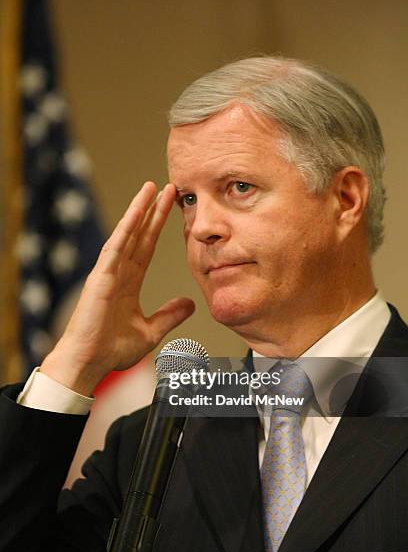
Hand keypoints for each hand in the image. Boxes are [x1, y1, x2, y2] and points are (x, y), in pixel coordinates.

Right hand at [41, 181, 194, 395]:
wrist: (89, 363)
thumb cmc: (112, 349)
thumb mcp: (151, 330)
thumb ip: (169, 315)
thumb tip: (190, 303)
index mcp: (129, 282)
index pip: (148, 246)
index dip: (159, 226)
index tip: (172, 206)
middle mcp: (119, 272)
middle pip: (140, 234)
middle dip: (154, 211)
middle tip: (169, 187)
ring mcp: (109, 272)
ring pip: (127, 234)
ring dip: (140, 210)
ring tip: (152, 188)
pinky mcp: (101, 277)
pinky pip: (116, 247)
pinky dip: (126, 228)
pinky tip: (137, 211)